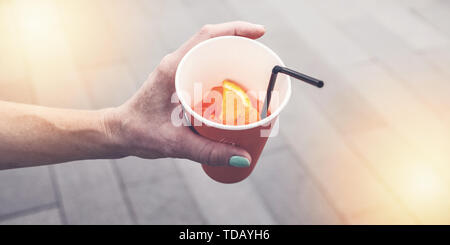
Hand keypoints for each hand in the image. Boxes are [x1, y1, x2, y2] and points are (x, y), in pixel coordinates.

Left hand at [105, 21, 264, 166]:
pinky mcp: (180, 81)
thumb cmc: (139, 133)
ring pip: (210, 55)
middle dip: (241, 45)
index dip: (236, 29)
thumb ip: (209, 152)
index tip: (260, 33)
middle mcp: (177, 64)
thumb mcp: (175, 144)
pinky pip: (205, 68)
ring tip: (255, 73)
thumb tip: (243, 158)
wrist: (119, 133)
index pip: (207, 37)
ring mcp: (178, 71)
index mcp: (173, 69)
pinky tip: (236, 89)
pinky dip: (223, 72)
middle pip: (213, 42)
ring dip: (233, 58)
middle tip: (263, 60)